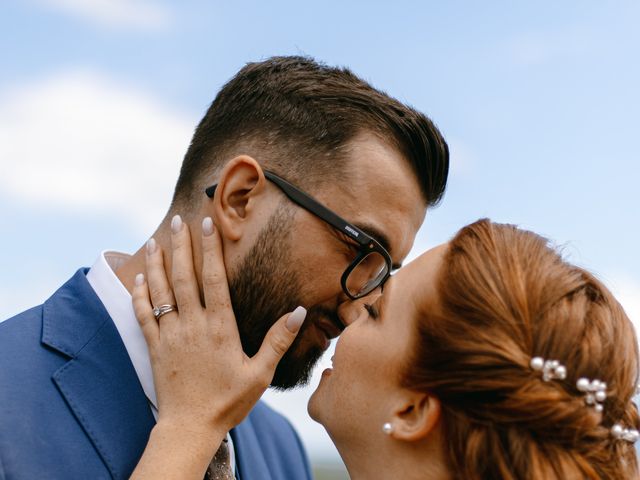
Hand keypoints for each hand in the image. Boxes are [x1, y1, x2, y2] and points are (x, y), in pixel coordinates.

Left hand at [132, 215, 305, 438]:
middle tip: (178, 220)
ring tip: (154, 240)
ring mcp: (171, 335)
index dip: (209, 249)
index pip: (214, 279)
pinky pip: (143, 316)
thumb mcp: (260, 373)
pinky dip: (139, 296)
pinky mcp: (155, 348)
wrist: (190, 427)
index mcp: (220, 327)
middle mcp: (193, 325)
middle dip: (181, 246)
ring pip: (161, 292)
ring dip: (157, 264)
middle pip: (184, 277)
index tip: (207, 225)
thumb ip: (278, 341)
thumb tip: (299, 312)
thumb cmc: (228, 401)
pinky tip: (138, 279)